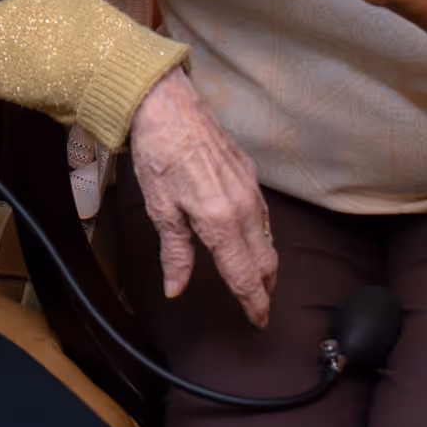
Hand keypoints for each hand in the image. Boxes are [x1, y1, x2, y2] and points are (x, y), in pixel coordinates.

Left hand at [128, 68, 277, 325]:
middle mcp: (243, 208)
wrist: (168, 105)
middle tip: (259, 307)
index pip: (245, 275)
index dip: (253, 302)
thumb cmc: (158, 154)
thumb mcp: (159, 208)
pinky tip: (252, 239)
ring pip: (268, 238)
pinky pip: (263, 215)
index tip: (258, 321)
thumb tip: (176, 289)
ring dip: (266, 263)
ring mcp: (250, 189)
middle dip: (265, 287)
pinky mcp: (250, 173)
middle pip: (266, 261)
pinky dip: (263, 236)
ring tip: (258, 280)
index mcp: (219, 222)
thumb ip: (175, 252)